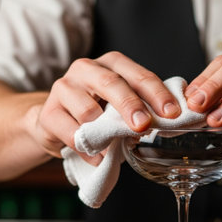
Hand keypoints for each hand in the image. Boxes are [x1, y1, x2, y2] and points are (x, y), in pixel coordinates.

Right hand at [34, 52, 180, 163]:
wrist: (57, 122)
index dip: (157, 94)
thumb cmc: (98, 112)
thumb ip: (143, 111)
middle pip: (112, 83)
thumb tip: (171, 127)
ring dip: (106, 134)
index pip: (138, 75)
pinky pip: (72, 134)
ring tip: (117, 149)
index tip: (172, 113)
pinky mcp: (49, 113)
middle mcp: (86, 69)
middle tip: (145, 126)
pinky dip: (89, 150)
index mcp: (111, 64)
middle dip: (131, 105)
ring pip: (88, 110)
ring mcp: (64, 88)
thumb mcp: (121, 106)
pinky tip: (99, 158)